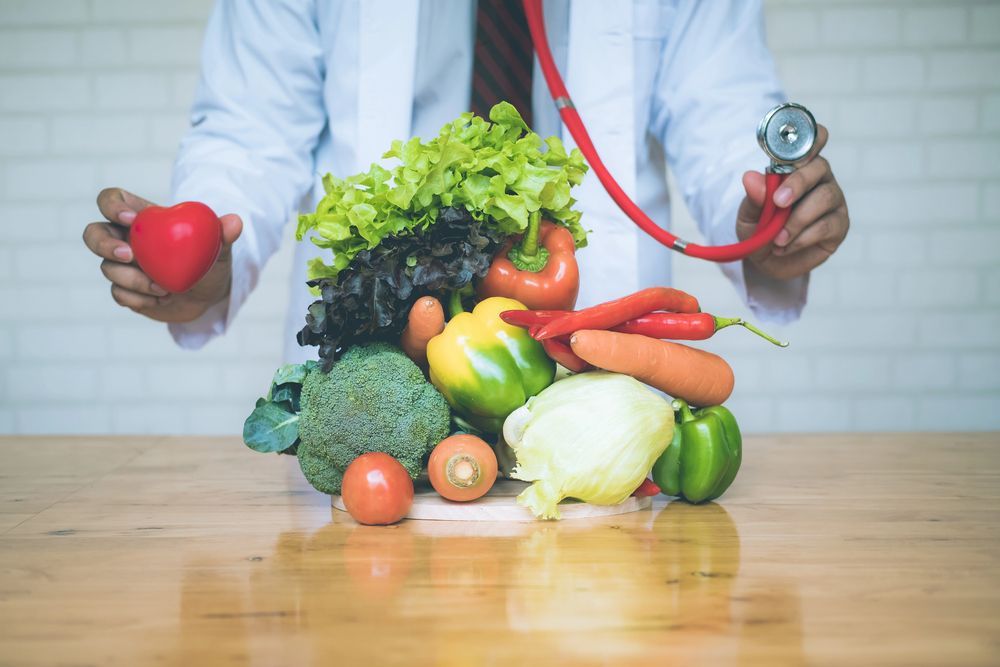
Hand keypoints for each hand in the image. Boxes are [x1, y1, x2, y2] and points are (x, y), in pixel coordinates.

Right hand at [83, 188, 242, 322]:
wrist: (208, 297)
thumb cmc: (209, 263)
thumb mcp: (218, 248)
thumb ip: (223, 234)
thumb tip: (234, 222)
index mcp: (142, 220)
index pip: (112, 200)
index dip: (112, 205)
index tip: (132, 219)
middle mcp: (125, 240)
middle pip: (93, 233)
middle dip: (103, 244)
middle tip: (129, 255)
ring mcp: (122, 267)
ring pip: (107, 268)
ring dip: (133, 279)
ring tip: (163, 287)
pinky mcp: (125, 291)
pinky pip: (119, 294)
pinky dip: (138, 298)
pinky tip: (159, 299)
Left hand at [735, 124, 848, 280]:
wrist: (767, 261)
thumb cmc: (760, 228)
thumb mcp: (749, 214)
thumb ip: (754, 197)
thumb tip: (751, 177)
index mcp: (797, 166)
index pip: (812, 139)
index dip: (810, 136)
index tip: (796, 148)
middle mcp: (819, 178)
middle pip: (819, 166)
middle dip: (797, 183)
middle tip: (778, 202)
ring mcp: (833, 200)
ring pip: (825, 197)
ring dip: (797, 219)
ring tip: (776, 238)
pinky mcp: (839, 224)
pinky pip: (826, 225)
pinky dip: (802, 237)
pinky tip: (785, 246)